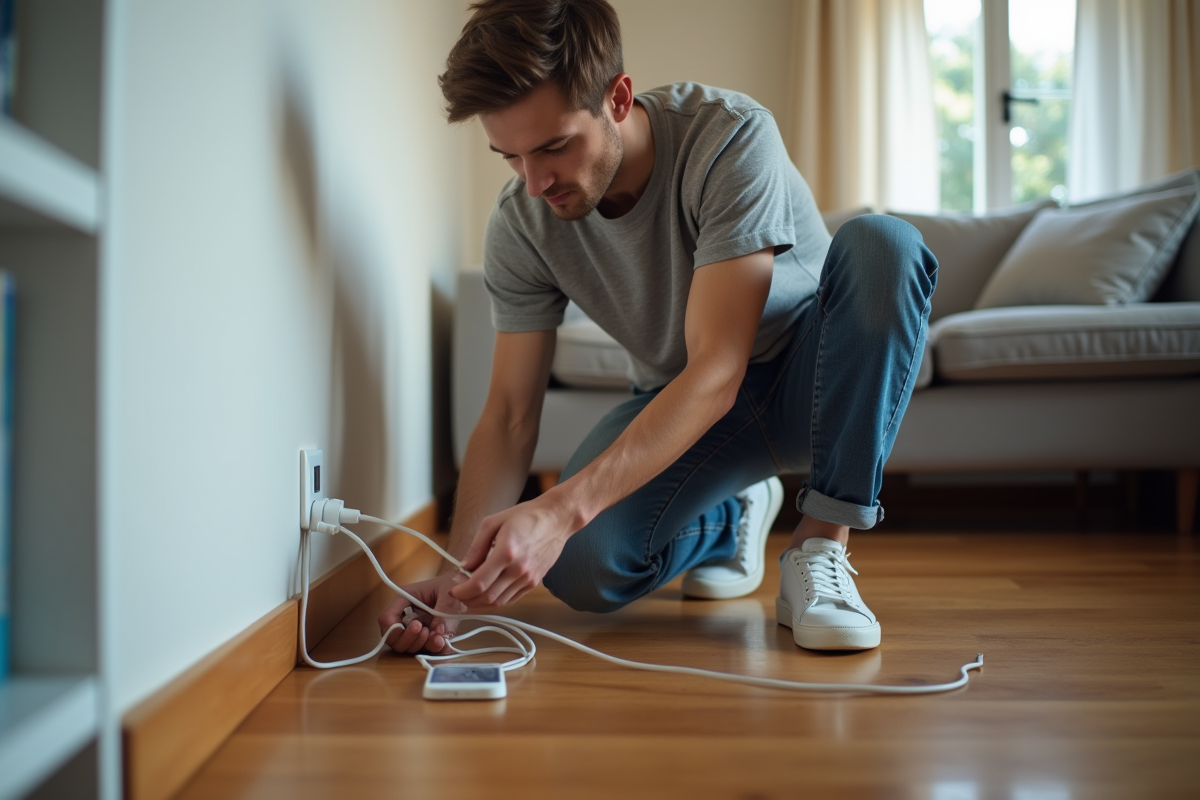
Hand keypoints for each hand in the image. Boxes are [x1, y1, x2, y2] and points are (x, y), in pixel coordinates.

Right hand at [377, 572, 465, 654]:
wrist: (466, 588)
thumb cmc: (452, 582)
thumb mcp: (449, 592)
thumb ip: (444, 612)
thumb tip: (438, 633)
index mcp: (405, 599)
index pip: (386, 619)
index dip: (393, 630)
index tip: (415, 627)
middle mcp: (406, 616)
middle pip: (393, 639)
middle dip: (409, 639)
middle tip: (425, 630)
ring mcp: (416, 629)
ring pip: (407, 647)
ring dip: (421, 645)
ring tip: (436, 636)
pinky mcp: (428, 638)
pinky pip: (425, 650)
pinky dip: (433, 650)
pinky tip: (443, 643)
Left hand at [449, 495, 574, 607]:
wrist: (556, 519)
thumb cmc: (525, 516)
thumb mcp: (493, 522)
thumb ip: (476, 547)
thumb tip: (464, 567)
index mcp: (506, 553)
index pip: (479, 583)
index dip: (462, 591)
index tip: (453, 589)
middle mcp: (518, 569)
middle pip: (487, 597)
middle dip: (468, 600)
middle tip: (459, 593)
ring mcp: (528, 578)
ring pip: (499, 602)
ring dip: (481, 602)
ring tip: (471, 593)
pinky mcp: (534, 582)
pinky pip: (511, 599)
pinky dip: (497, 599)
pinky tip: (489, 591)